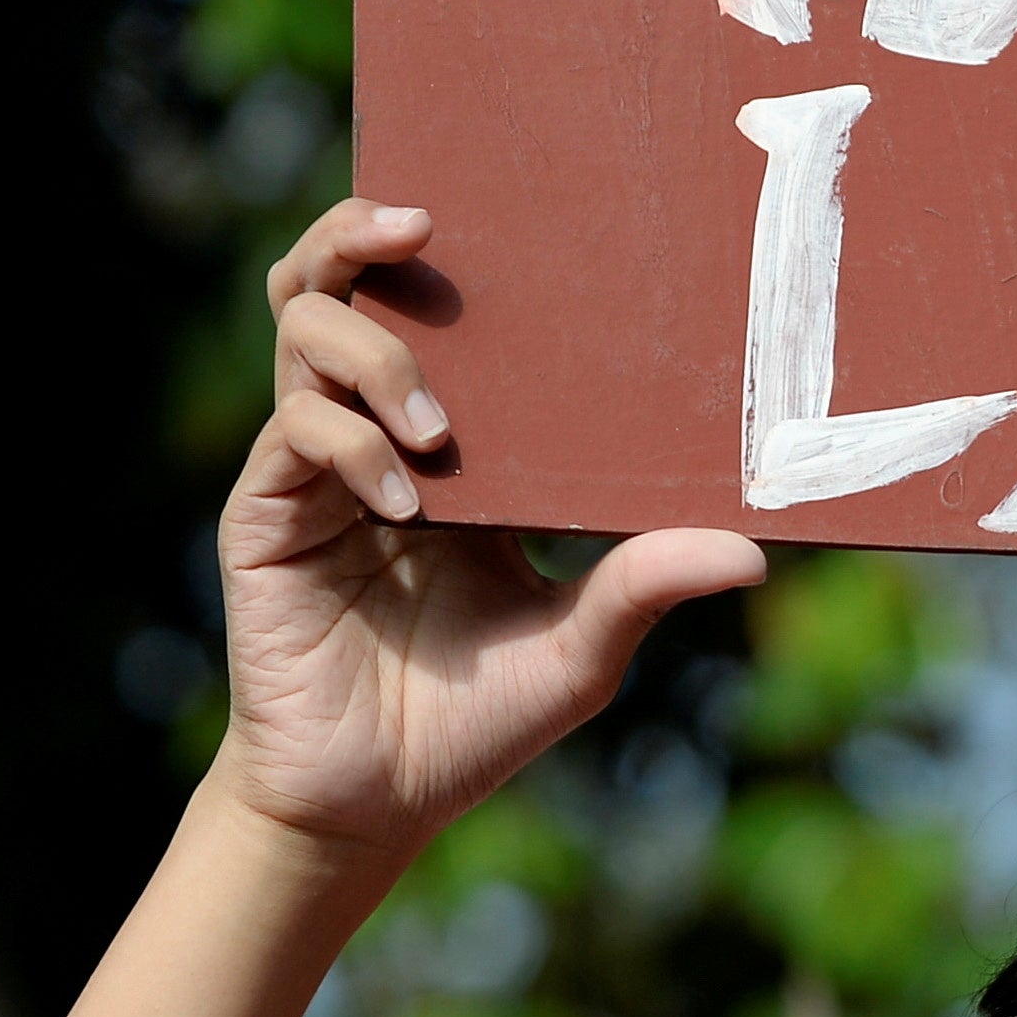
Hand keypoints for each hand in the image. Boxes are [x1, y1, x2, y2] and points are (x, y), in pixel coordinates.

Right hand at [207, 200, 762, 855]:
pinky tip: (407, 498)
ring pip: (303, 331)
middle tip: (421, 223)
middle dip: (362, 232)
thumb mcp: (581, 647)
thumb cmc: (477, 719)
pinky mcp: (264, 514)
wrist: (378, 803)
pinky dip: (352, 444)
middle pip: (339, 285)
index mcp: (449, 447)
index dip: (459, 255)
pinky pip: (295, 433)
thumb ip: (644, 586)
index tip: (517, 214)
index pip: (435, 315)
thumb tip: (752, 550)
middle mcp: (371, 435)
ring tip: (441, 424)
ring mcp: (310, 469)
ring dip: (377, 353)